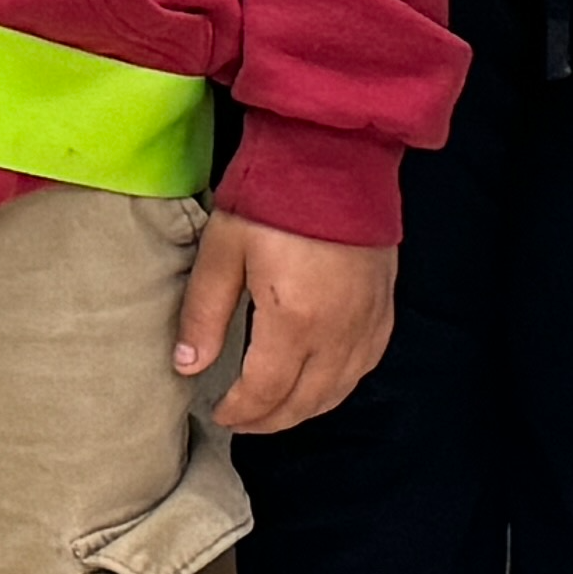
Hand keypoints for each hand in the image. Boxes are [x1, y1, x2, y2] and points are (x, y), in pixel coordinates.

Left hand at [173, 211, 394, 433]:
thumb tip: (187, 366)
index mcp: (294, 320)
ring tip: (274, 410)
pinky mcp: (385, 305)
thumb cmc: (273, 196)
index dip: (241, 412)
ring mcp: (367, 320)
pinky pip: (366, 365)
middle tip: (242, 420)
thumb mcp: (223, 250)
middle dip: (270, 420)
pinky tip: (322, 383)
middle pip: (305, 401)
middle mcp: (338, 330)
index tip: (220, 413)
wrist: (334, 153)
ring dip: (305, 409)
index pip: (266, 391)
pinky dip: (340, 385)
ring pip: (339, 390)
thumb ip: (204, 314)